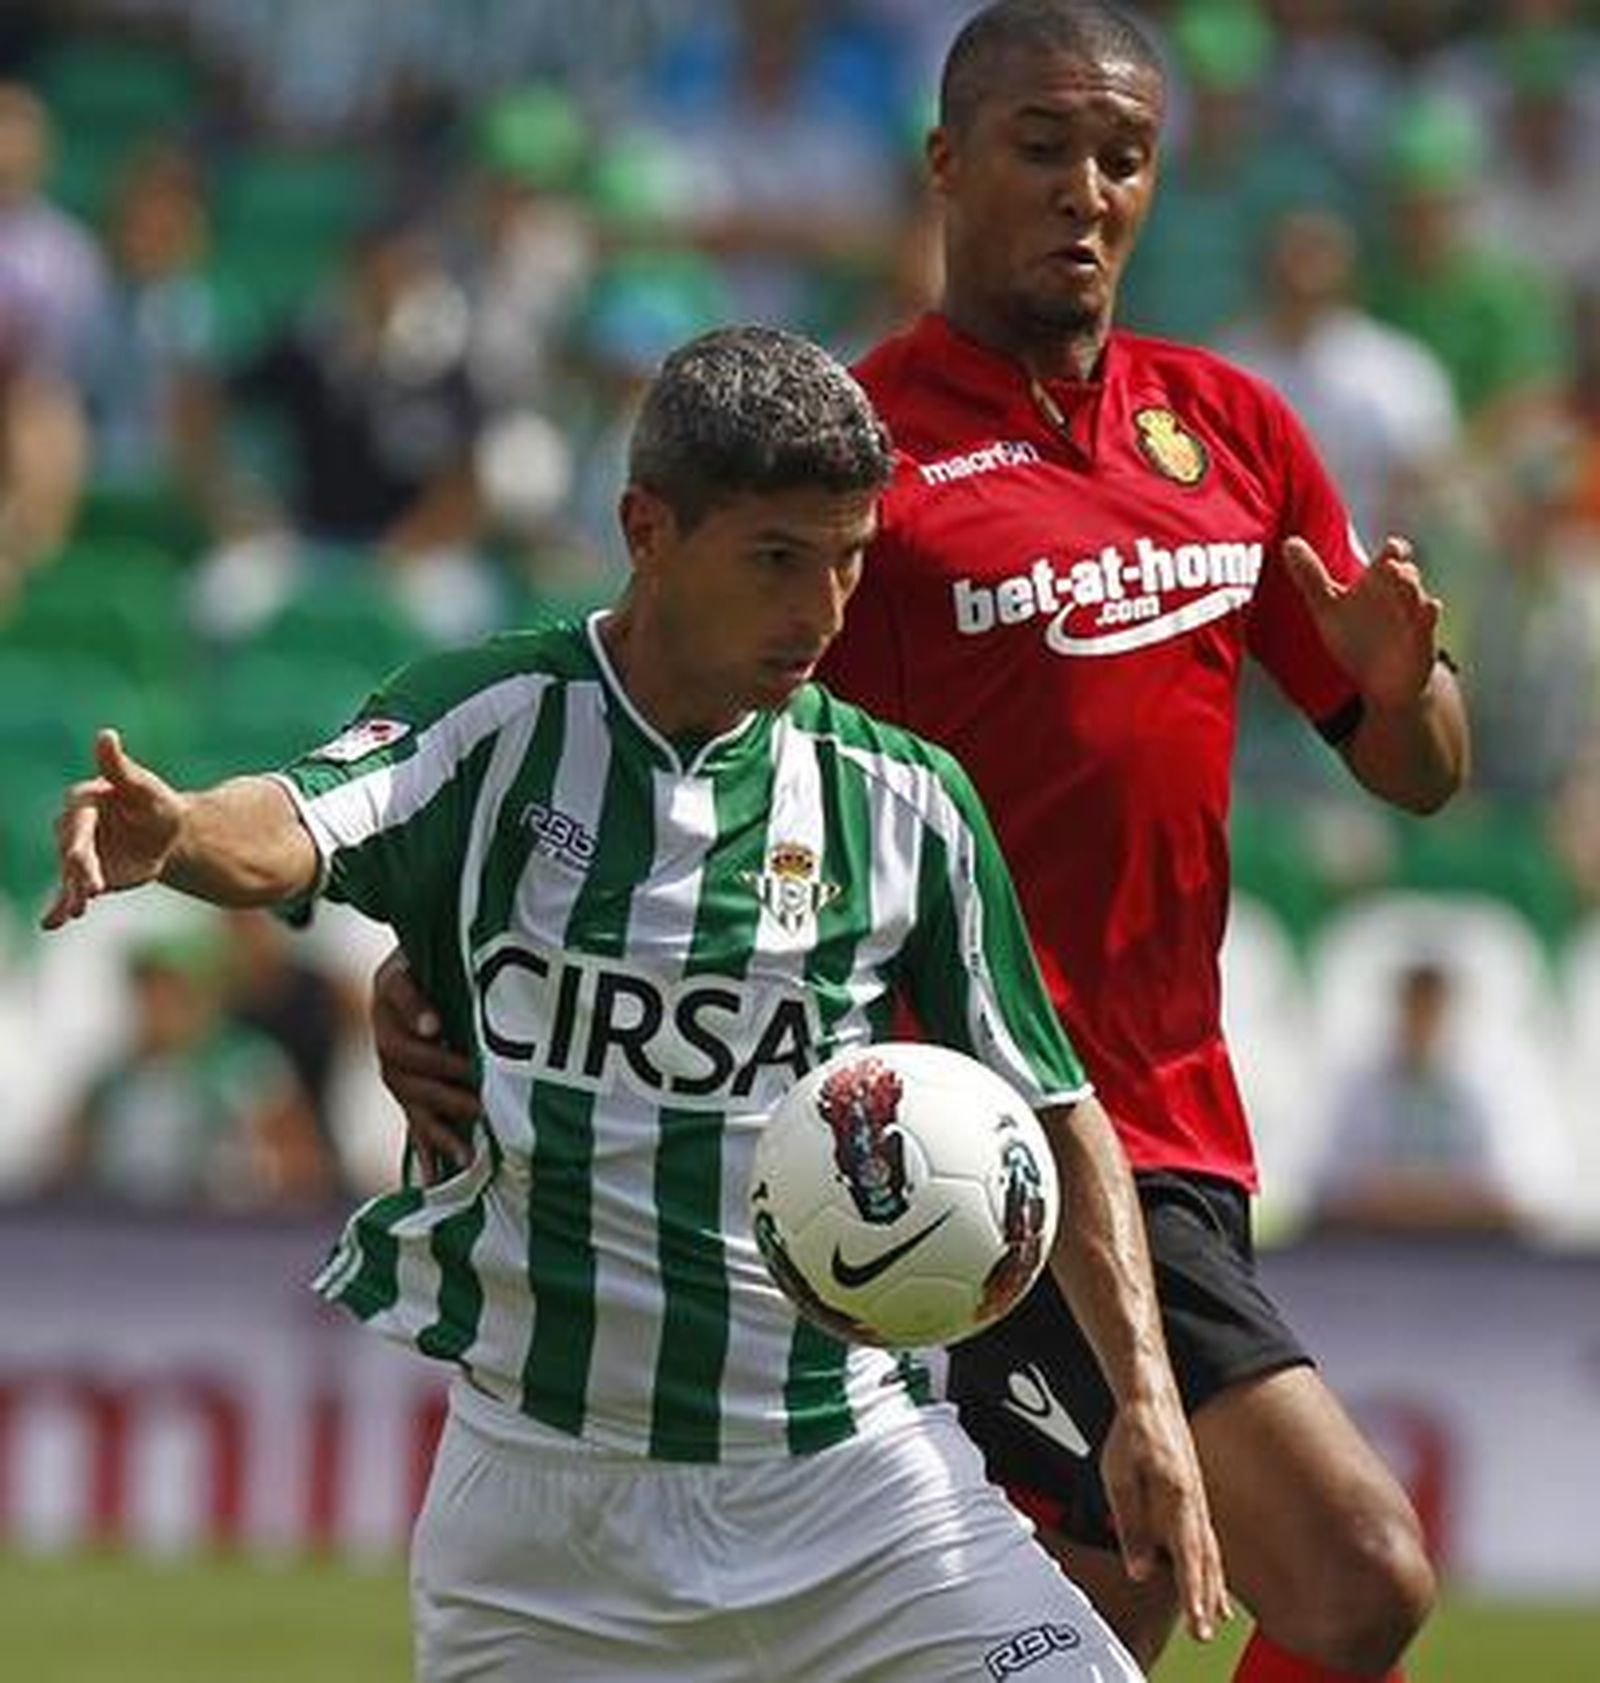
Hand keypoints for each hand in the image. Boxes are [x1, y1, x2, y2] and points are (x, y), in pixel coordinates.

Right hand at [42, 729, 183, 929]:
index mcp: (83, 802)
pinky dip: (58, 908)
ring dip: (71, 894)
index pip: (77, 824)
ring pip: (70, 876)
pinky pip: (68, 892)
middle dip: (80, 871)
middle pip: (72, 853)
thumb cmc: (156, 804)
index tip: (80, 857)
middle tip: (92, 890)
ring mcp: (76, 854)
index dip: (79, 842)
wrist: (167, 834)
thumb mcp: (145, 788)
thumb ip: (121, 767)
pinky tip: (50, 925)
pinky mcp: (83, 876)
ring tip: (77, 911)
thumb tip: (106, 734)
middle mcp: (72, 828)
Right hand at [372, 947, 479, 1179]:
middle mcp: (386, 1038)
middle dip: (446, 1083)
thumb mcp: (429, 951)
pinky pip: (417, 1126)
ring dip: (442, 1129)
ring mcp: (396, 1072)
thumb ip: (433, 969)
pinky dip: (428, 1154)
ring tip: (468, 1153)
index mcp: (390, 993)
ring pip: (415, 1104)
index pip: (399, 1000)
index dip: (416, 1011)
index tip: (436, 1026)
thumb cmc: (433, 957)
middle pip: (408, 1067)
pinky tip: (434, 1181)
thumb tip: (439, 1012)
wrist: (418, 972)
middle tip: (482, 1097)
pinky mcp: (410, 1095)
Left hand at [1100, 1387, 1230, 1642]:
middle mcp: (1194, 1503)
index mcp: (1176, 1499)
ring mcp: (1198, 1498)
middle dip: (1205, 1600)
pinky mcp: (1194, 1494)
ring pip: (1210, 1551)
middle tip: (1206, 1634)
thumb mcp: (1118, 1477)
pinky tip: (1213, 1576)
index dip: (1193, 1595)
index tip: (1199, 1625)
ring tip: (1218, 1617)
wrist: (1151, 1397)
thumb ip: (1130, 1525)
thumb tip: (1138, 1570)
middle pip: (1204, 1561)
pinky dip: (1212, 1562)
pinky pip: (1207, 1536)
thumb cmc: (1132, 1434)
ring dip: (1213, 1585)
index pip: (1187, 1559)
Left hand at [1281, 534, 1440, 710]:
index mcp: (1379, 584)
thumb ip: (1310, 576)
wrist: (1379, 679)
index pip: (1392, 558)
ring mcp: (1411, 619)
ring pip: (1418, 599)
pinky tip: (1429, 610)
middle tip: (1389, 566)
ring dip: (1412, 591)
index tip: (1392, 548)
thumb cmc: (1356, 636)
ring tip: (1404, 582)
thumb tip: (1289, 542)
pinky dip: (1427, 618)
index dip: (1395, 550)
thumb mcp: (1327, 606)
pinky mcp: (1420, 642)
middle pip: (1406, 576)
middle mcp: (1399, 597)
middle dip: (1400, 571)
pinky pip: (1427, 627)